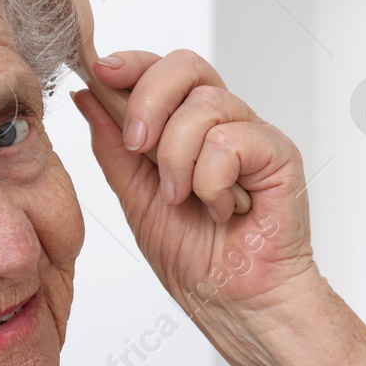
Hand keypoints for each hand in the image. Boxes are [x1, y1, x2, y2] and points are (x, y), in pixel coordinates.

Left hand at [71, 49, 316, 323]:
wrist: (233, 302)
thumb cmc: (196, 259)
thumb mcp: (134, 197)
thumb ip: (112, 146)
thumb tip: (85, 95)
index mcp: (188, 127)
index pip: (162, 69)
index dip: (131, 62)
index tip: (100, 71)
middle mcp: (223, 122)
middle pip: (186, 66)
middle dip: (148, 101)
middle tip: (138, 146)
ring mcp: (253, 135)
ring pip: (205, 105)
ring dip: (178, 159)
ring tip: (184, 198)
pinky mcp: (279, 154)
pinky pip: (231, 140)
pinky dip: (212, 181)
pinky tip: (222, 209)